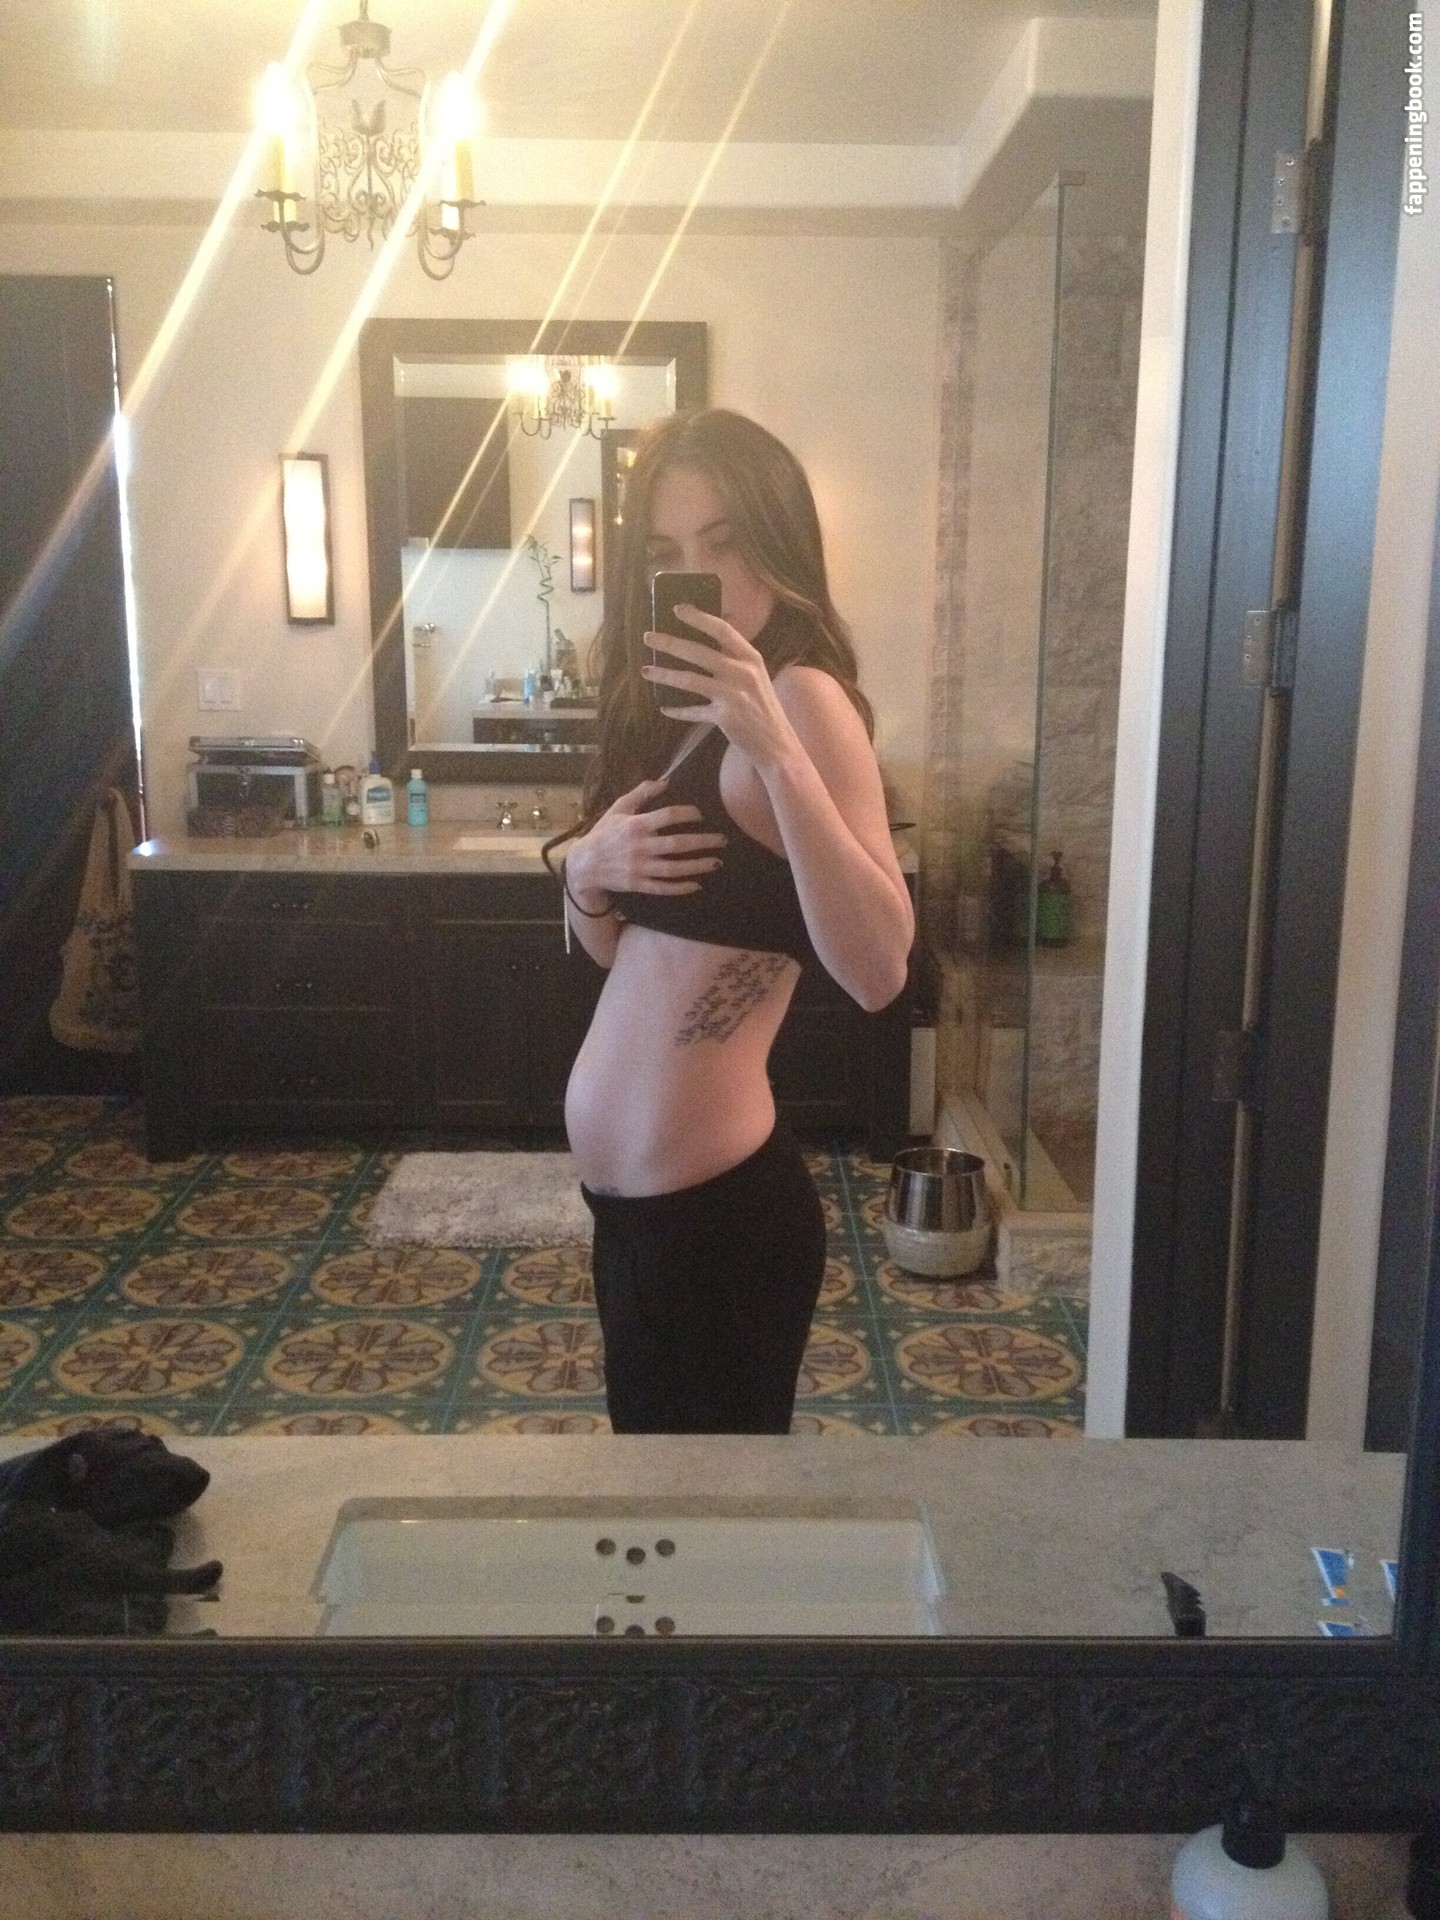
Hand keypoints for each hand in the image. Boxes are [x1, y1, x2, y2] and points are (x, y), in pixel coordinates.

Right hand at [566, 776, 725, 901]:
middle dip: (702, 842)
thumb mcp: (618, 808)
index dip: (688, 814)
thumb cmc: (604, 833)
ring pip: (673, 868)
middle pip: (676, 844)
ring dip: (697, 866)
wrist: (584, 864)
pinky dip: (680, 887)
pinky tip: (697, 884)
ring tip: (716, 862)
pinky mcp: (638, 884)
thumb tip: (664, 781)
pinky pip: (663, 887)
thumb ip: (641, 793)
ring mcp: (639, 868)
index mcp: (635, 825)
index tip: (700, 815)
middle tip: (722, 839)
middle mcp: (639, 847)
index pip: (667, 816)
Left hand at [641, 608, 795, 771]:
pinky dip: (677, 710)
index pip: (722, 630)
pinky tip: (664, 708)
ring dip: (664, 674)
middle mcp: (742, 673)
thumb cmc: (763, 708)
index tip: (677, 609)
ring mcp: (733, 695)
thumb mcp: (756, 677)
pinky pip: (693, 711)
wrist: (777, 744)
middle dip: (669, 643)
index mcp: (751, 658)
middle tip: (648, 637)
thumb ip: (735, 660)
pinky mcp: (724, 716)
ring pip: (689, 680)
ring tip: (646, 670)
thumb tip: (705, 644)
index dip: (699, 618)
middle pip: (699, 652)